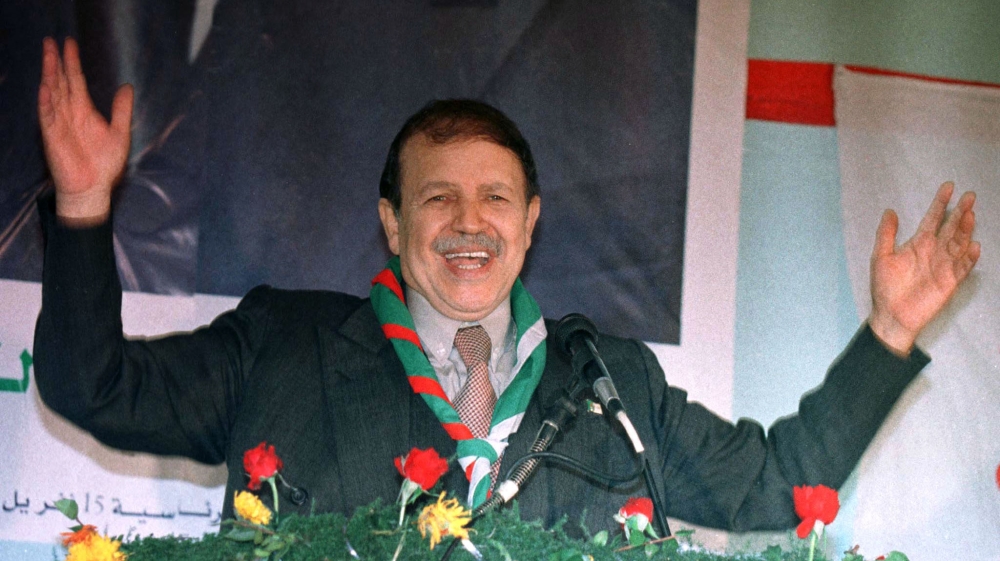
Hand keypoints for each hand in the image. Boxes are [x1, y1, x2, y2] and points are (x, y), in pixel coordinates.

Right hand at [38, 37, 132, 221]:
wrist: (94, 188)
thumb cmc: (105, 164)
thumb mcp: (120, 132)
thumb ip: (122, 109)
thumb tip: (126, 86)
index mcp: (84, 111)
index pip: (76, 81)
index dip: (72, 62)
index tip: (69, 43)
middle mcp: (69, 113)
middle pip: (61, 82)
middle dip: (57, 62)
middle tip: (52, 41)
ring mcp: (59, 123)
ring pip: (52, 93)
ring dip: (50, 75)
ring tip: (48, 55)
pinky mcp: (53, 137)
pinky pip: (48, 116)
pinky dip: (46, 102)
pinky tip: (46, 87)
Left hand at [868, 182, 979, 353]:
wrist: (891, 315)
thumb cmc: (884, 287)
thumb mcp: (880, 257)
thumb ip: (886, 234)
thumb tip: (889, 210)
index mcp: (918, 244)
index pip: (932, 219)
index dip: (940, 203)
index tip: (948, 186)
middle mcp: (934, 252)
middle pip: (951, 227)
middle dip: (960, 212)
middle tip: (970, 195)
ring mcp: (944, 266)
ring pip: (959, 244)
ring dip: (966, 230)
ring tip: (970, 215)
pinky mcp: (950, 282)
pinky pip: (963, 268)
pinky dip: (969, 258)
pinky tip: (974, 246)